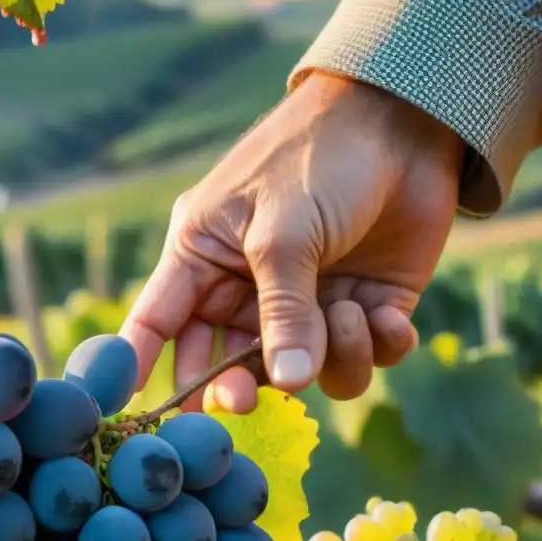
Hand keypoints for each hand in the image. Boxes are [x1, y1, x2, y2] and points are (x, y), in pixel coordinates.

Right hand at [119, 72, 465, 411]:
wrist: (407, 122)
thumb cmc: (321, 160)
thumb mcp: (284, 234)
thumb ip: (281, 313)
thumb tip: (286, 385)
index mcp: (206, 255)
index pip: (158, 320)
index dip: (139, 365)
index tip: (135, 418)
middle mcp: (250, 286)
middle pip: (228, 363)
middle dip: (239, 386)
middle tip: (247, 402)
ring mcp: (308, 300)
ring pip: (303, 371)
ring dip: (329, 357)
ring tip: (349, 312)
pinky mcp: (364, 306)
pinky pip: (362, 357)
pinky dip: (379, 346)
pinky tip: (388, 315)